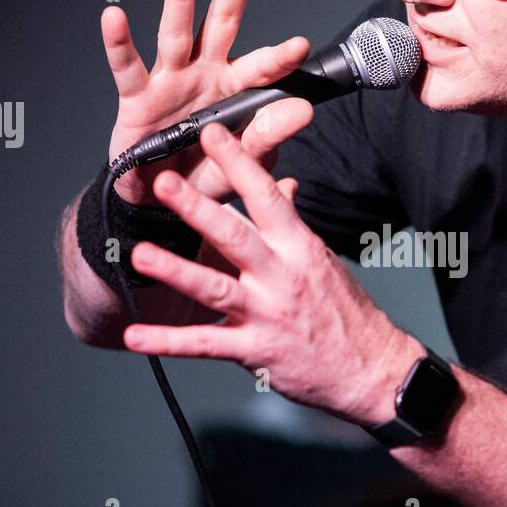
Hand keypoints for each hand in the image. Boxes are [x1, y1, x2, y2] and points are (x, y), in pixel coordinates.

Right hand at [102, 0, 314, 205]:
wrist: (160, 198)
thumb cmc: (205, 173)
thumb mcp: (243, 161)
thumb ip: (269, 135)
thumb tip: (304, 111)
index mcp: (236, 89)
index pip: (263, 68)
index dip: (279, 57)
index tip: (299, 46)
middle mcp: (205, 74)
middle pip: (221, 25)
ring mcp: (170, 80)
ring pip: (176, 34)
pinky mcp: (137, 96)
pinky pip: (128, 66)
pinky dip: (119, 42)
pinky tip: (114, 16)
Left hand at [121, 122, 424, 425]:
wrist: (371, 371)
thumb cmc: (347, 314)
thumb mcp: (323, 261)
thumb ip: (292, 227)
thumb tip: (282, 187)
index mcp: (299, 248)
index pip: (268, 197)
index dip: (239, 163)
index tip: (212, 134)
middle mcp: (282, 277)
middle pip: (235, 236)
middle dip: (197, 208)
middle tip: (164, 183)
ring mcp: (268, 314)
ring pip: (215, 288)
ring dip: (175, 271)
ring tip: (140, 255)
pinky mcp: (255, 350)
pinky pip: (205, 344)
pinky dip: (167, 342)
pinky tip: (134, 336)